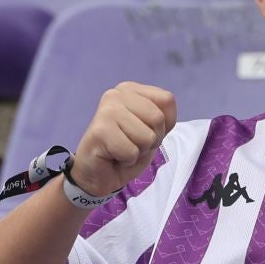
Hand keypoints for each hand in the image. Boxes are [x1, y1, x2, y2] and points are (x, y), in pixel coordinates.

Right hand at [70, 83, 176, 198]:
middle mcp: (116, 94)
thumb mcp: (152, 130)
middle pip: (158, 118)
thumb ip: (163, 117)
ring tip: (122, 149)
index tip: (143, 131)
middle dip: (151, 140)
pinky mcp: (100, 130)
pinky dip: (127, 161)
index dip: (164, 124)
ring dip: (138, 152)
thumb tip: (163, 117)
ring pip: (147, 137)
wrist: (97, 174)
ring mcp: (107, 110)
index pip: (167, 100)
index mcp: (130, 89)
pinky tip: (113, 156)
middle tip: (131, 144)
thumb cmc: (125, 150)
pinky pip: (131, 152)